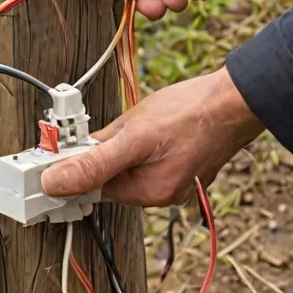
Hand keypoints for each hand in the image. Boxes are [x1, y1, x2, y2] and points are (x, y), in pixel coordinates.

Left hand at [41, 68, 262, 205]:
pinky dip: (137, 141)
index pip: (90, 187)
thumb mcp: (135, 133)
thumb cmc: (192, 112)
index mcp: (147, 193)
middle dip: (101, 149)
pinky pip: (142, 156)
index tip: (54, 152)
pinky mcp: (177, 164)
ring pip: (124, 163)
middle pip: (107, 175)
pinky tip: (152, 122)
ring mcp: (170, 179)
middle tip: (111, 126)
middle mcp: (158, 193)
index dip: (71, 167)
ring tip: (141, 120)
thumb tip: (54, 182)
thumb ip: (93, 161)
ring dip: (120, 142)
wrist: (238, 99)